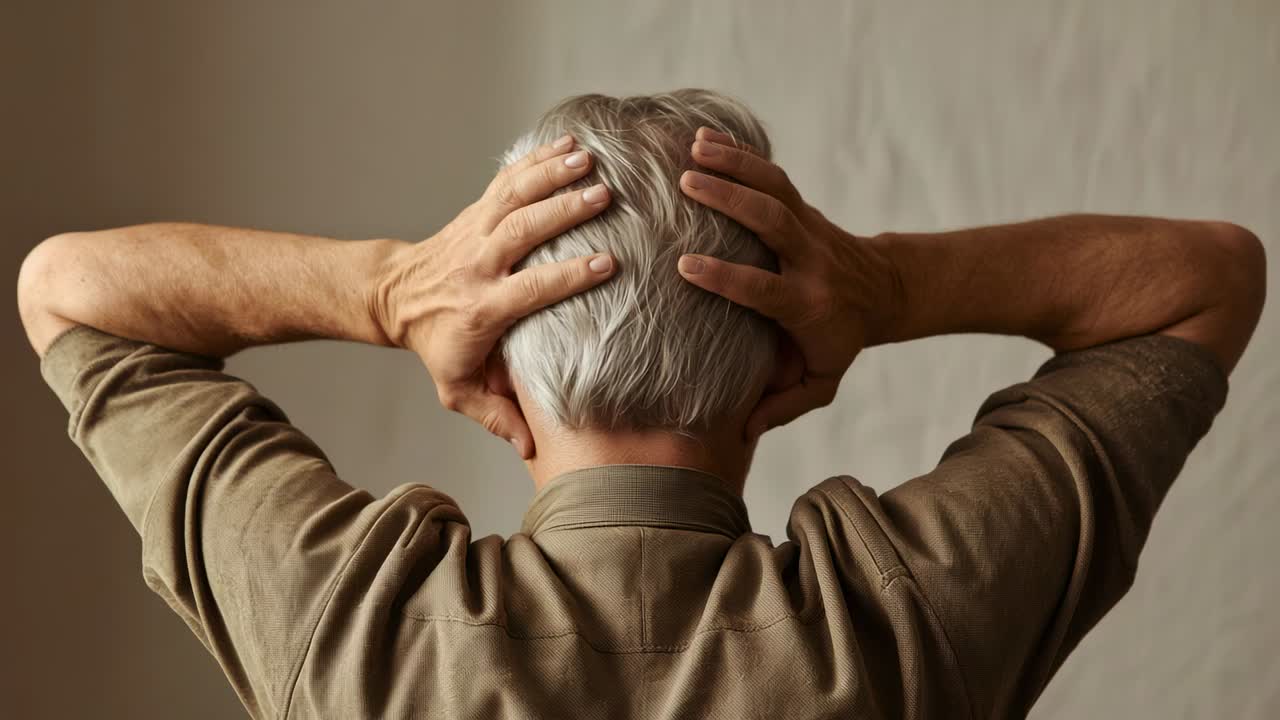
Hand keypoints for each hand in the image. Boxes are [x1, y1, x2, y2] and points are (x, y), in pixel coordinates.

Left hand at [375, 135, 616, 458]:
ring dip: (551, 174)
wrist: (394, 297)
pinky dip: (536, 158)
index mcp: (482, 306)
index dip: (567, 275)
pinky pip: (507, 180)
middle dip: (562, 210)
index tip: (608, 263)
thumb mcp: (458, 388)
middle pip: (522, 230)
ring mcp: (477, 230)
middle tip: (605, 195)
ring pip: (514, 196)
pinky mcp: (478, 211)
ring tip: (590, 159)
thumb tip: (531, 450)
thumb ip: (495, 416)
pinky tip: (569, 142)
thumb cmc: (437, 345)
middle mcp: (480, 263)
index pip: (529, 287)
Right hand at [676, 127, 897, 441]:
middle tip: (686, 182)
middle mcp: (809, 259)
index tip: (686, 266)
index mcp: (805, 304)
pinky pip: (773, 176)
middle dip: (730, 199)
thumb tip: (740, 433)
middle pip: (772, 222)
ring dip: (734, 164)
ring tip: (692, 147)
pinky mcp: (803, 208)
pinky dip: (743, 154)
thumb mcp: (821, 381)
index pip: (764, 288)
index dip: (727, 277)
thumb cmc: (841, 340)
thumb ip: (782, 405)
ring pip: (773, 189)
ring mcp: (808, 228)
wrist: (886, 292)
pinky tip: (706, 137)